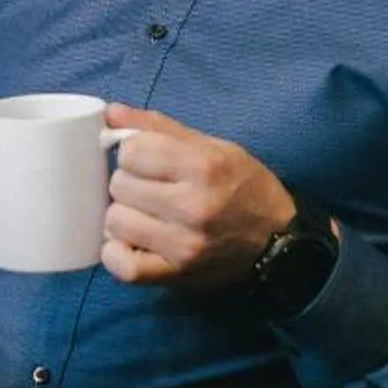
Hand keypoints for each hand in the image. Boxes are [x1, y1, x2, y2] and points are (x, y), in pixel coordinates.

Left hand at [100, 104, 293, 292]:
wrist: (276, 241)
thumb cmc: (243, 186)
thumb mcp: (212, 146)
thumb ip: (159, 127)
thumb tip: (110, 113)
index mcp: (204, 166)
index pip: (131, 152)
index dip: (134, 152)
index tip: (146, 160)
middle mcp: (193, 206)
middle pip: (120, 185)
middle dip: (129, 182)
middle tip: (148, 188)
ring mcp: (184, 245)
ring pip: (115, 221)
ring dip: (124, 216)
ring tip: (144, 214)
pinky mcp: (176, 274)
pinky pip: (122, 266)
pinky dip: (117, 253)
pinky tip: (131, 242)